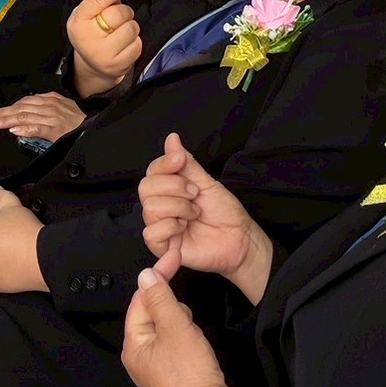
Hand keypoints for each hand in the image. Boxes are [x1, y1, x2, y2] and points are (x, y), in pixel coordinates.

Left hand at [0, 92, 85, 142]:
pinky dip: (25, 129)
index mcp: (52, 99)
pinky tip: (14, 131)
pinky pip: (37, 128)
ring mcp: (53, 117)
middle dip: (4, 113)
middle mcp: (51, 106)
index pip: (27, 101)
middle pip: (22, 108)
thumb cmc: (79, 121)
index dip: (10, 107)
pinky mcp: (56, 130)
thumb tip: (26, 117)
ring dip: (8, 120)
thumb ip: (46, 110)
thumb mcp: (63, 108)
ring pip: (25, 117)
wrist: (94, 128)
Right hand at [66, 0, 140, 96]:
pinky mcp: (116, 65)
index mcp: (78, 21)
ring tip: (119, 33)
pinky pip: (137, 45)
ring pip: (131, 28)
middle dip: (124, 12)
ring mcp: (101, 53)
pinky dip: (134, 43)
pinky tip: (123, 46)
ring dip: (131, 28)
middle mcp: (87, 37)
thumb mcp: (94, 11)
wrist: (93, 66)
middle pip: (118, 13)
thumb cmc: (95, 32)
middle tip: (117, 20)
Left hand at [122, 248, 246, 386]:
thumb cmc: (188, 370)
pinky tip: (193, 338)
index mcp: (133, 345)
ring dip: (177, 317)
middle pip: (149, 314)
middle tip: (186, 305)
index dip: (157, 277)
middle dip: (168, 302)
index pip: (139, 300)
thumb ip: (160, 298)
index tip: (176, 258)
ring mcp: (152, 368)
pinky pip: (170, 343)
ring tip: (190, 323)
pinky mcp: (169, 375)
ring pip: (162, 328)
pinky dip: (181, 333)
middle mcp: (137, 357)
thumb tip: (144, 274)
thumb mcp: (176, 327)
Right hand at [139, 133, 272, 304]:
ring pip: (150, 207)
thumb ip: (186, 163)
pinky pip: (151, 232)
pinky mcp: (162, 247)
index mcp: (169, 189)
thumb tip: (172, 138)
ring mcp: (160, 226)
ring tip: (195, 213)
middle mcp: (161, 206)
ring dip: (179, 207)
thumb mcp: (206, 182)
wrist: (239, 238)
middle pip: (146, 187)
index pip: (152, 171)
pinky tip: (184, 228)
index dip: (164, 163)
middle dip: (175, 186)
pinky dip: (171, 226)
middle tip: (195, 193)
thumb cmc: (224, 212)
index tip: (181, 161)